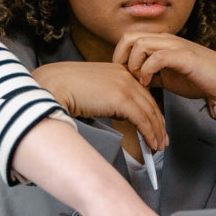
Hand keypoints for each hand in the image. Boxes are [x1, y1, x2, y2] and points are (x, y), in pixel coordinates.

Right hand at [32, 61, 167, 154]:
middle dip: (158, 123)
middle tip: (162, 139)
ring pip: (149, 111)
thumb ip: (107, 95)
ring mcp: (124, 85)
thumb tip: (116, 112)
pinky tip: (151, 143)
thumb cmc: (63, 88)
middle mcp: (125, 75)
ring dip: (156, 131)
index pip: (142, 92)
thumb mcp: (92, 88)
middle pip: (150, 102)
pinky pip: (142, 119)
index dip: (151, 111)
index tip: (156, 124)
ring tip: (158, 145)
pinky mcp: (122, 98)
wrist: (52, 85)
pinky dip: (150, 133)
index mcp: (118, 70)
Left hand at [115, 32, 215, 151]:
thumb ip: (153, 75)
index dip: (121, 56)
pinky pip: (157, 56)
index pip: (131, 39)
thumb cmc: (202, 79)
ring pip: (140, 43)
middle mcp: (168, 40)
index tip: (123, 75)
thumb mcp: (169, 77)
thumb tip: (135, 81)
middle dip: (121, 56)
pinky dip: (147, 70)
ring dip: (134, 64)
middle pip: (130, 36)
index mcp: (163, 43)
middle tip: (124, 75)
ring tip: (139, 80)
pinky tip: (149, 82)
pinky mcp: (184, 56)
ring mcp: (176, 46)